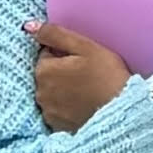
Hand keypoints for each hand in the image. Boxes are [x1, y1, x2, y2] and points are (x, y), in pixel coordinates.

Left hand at [27, 20, 133, 134]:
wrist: (124, 111)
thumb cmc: (107, 75)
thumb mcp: (85, 47)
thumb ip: (55, 34)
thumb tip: (29, 26)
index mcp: (44, 70)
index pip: (46, 54)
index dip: (65, 54)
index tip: (82, 60)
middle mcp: (40, 93)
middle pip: (47, 75)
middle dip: (61, 72)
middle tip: (86, 75)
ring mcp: (48, 112)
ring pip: (51, 93)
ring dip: (62, 90)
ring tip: (86, 91)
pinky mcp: (57, 126)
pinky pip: (57, 111)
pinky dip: (66, 108)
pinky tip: (83, 105)